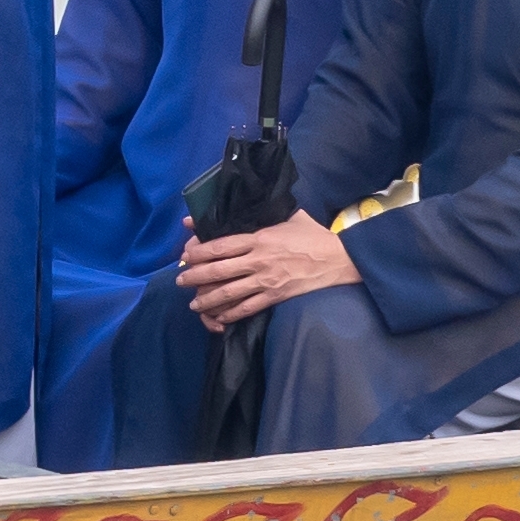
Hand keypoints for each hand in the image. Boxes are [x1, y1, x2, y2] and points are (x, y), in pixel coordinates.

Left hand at [177, 212, 356, 331]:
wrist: (339, 259)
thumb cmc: (312, 236)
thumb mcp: (288, 217)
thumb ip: (263, 213)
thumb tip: (240, 204)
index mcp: (259, 238)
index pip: (221, 246)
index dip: (198, 252)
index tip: (184, 256)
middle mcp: (259, 260)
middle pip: (218, 270)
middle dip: (195, 276)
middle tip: (180, 280)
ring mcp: (267, 280)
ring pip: (229, 292)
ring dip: (207, 298)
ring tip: (193, 304)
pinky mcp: (276, 296)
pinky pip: (248, 308)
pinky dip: (230, 314)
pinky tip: (218, 316)